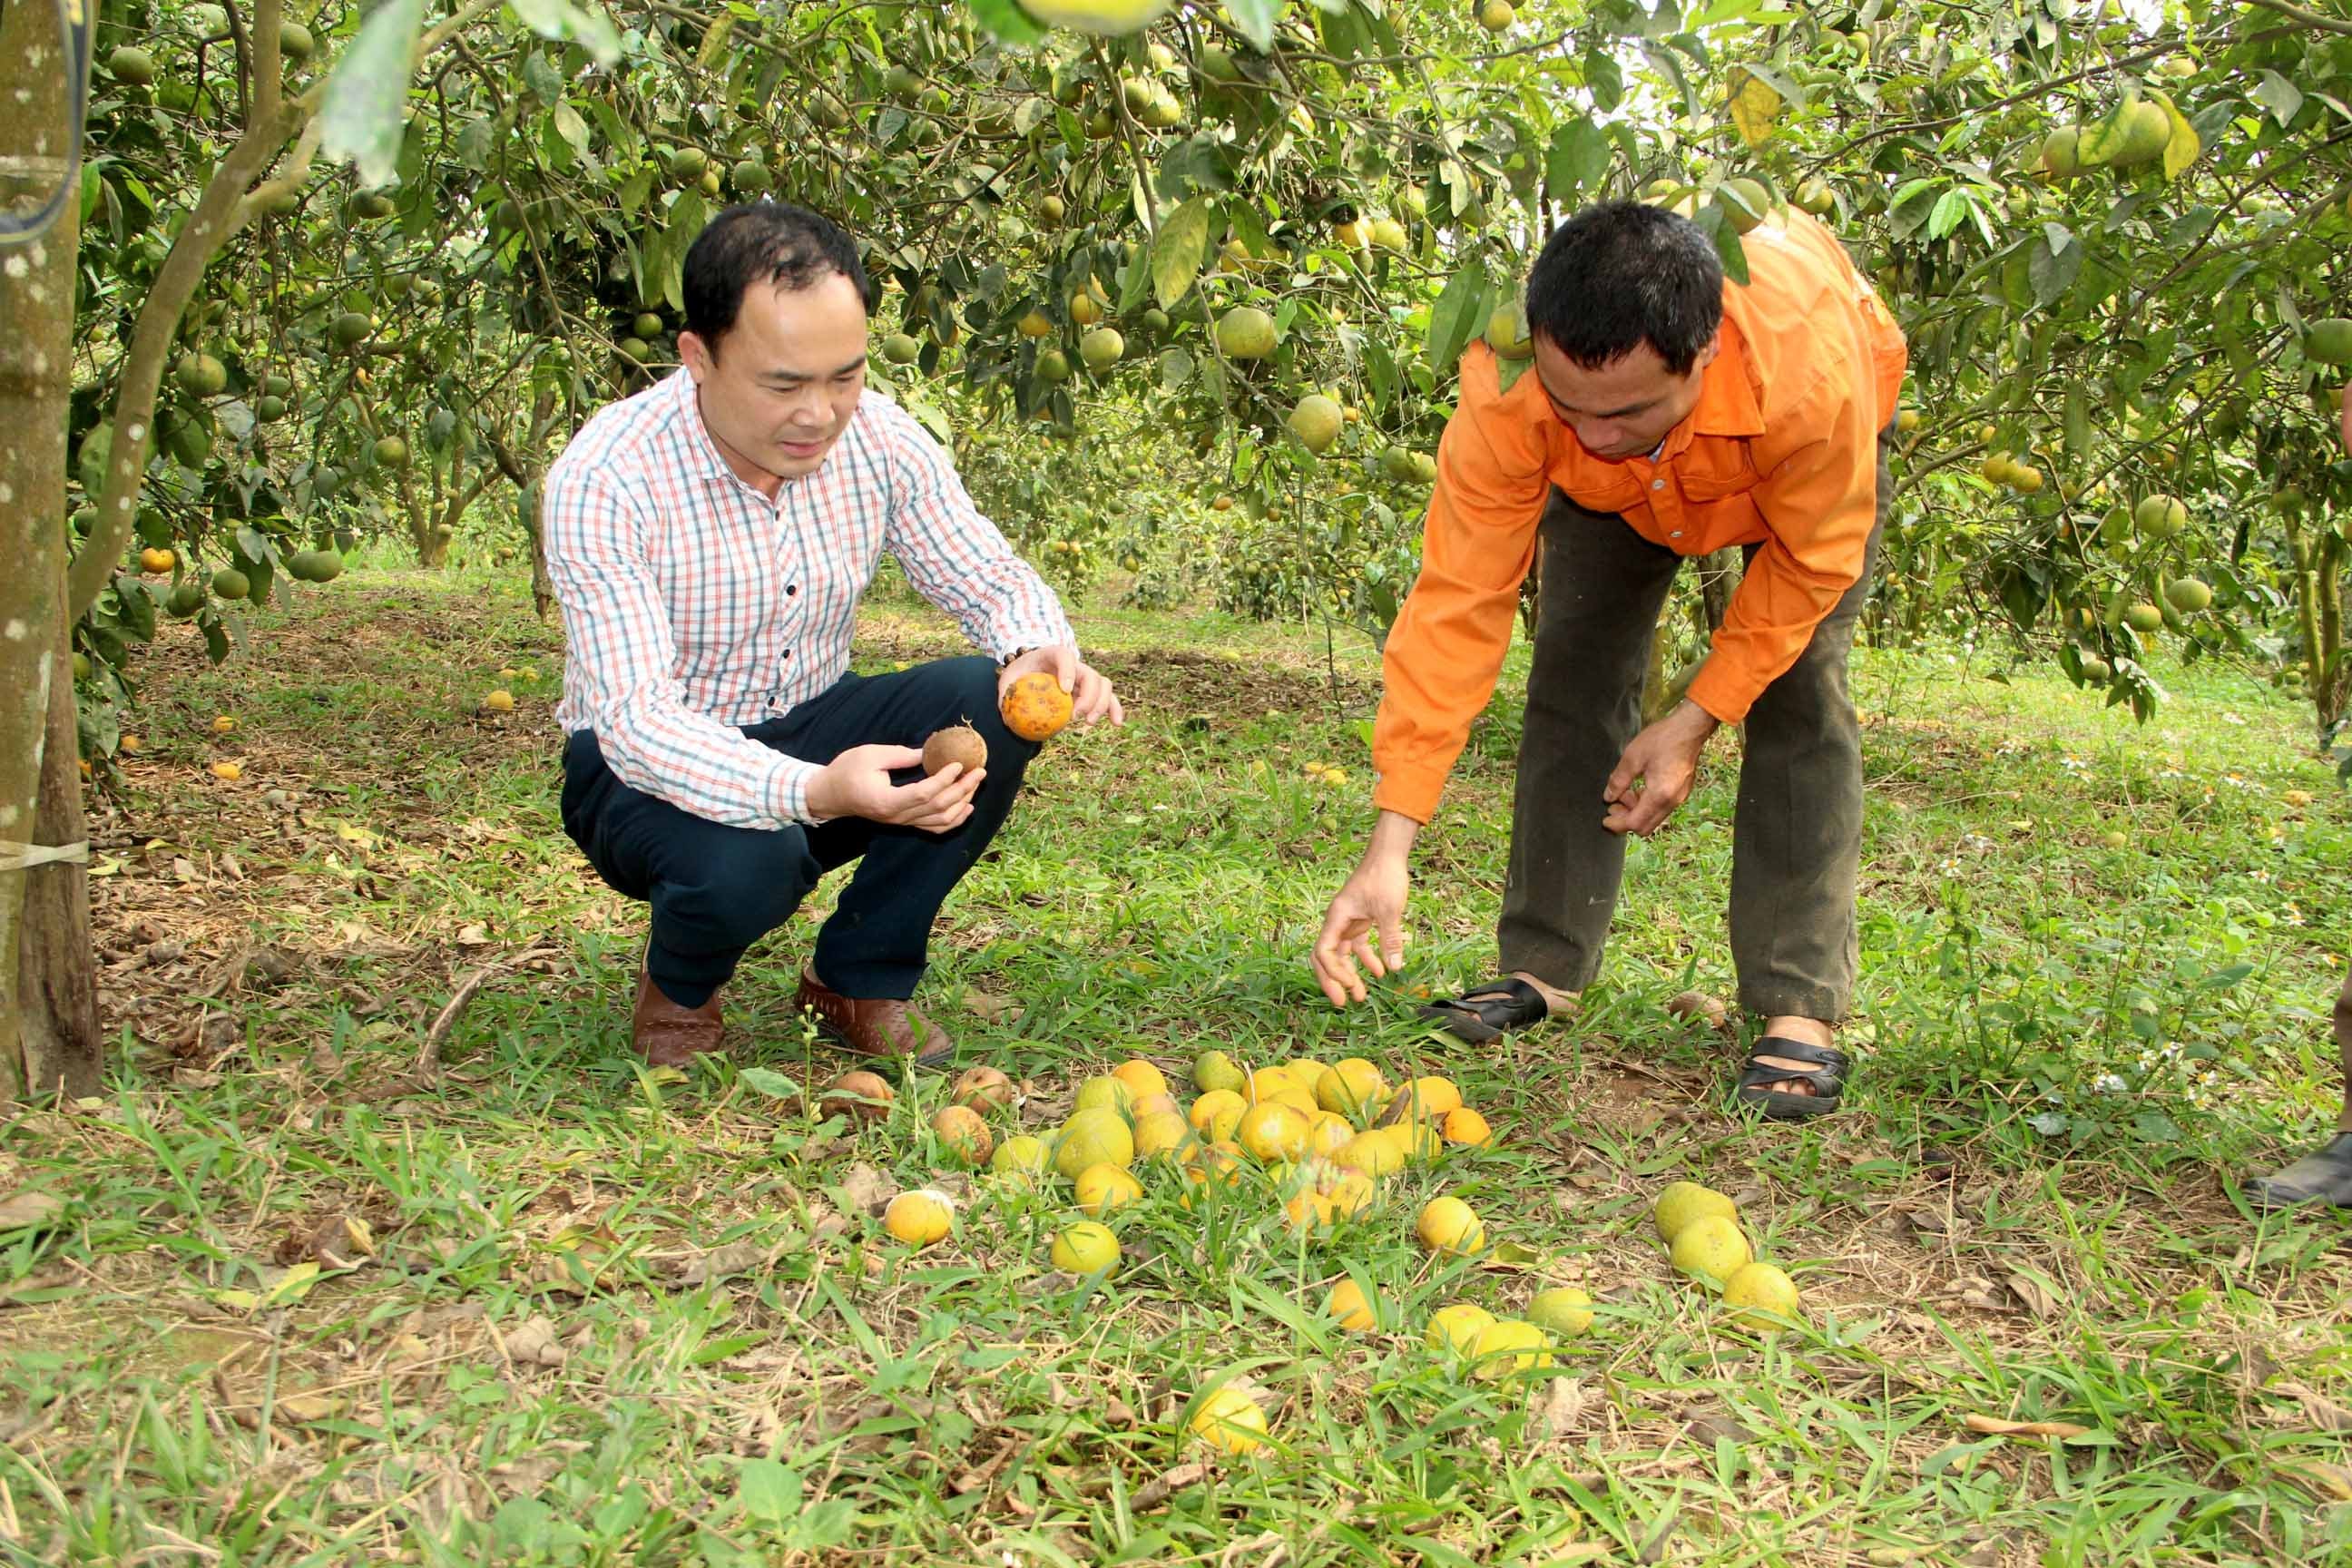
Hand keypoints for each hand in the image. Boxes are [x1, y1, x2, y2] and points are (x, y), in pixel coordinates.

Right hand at [806, 744, 983, 830]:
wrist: (830, 795)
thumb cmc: (846, 771)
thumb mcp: (869, 755)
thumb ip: (900, 755)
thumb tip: (928, 752)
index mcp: (887, 800)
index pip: (924, 793)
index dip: (944, 779)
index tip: (958, 763)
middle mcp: (897, 816)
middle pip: (938, 808)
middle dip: (962, 789)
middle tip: (979, 771)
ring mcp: (902, 822)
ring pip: (940, 821)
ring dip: (962, 802)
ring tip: (975, 784)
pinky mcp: (904, 822)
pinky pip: (934, 828)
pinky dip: (954, 820)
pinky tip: (967, 807)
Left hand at [999, 644, 1125, 727]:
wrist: (1030, 671)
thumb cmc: (1019, 674)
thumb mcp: (1008, 679)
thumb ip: (1006, 693)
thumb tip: (1005, 713)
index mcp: (1053, 654)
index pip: (1064, 656)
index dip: (1067, 671)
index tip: (1064, 690)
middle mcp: (1074, 664)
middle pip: (1090, 674)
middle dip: (1088, 696)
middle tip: (1076, 715)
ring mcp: (1084, 677)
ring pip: (1103, 685)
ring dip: (1100, 704)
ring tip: (1088, 722)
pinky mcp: (1090, 691)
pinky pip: (1108, 698)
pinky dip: (1114, 709)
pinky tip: (1116, 723)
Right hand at [1311, 814, 1417, 1005]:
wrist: (1389, 855)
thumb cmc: (1384, 877)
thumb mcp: (1389, 910)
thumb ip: (1389, 939)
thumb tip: (1394, 967)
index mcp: (1337, 917)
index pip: (1324, 951)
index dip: (1333, 971)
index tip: (1349, 985)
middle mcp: (1338, 921)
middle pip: (1326, 957)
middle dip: (1333, 980)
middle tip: (1342, 1003)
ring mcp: (1348, 921)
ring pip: (1342, 954)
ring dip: (1350, 974)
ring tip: (1362, 995)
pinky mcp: (1361, 920)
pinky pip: (1358, 945)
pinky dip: (1366, 959)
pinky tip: (1381, 971)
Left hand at [1602, 700, 1718, 835]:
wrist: (1690, 728)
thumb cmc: (1664, 738)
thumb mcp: (1633, 757)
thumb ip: (1618, 781)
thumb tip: (1609, 797)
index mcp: (1660, 794)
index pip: (1635, 823)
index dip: (1617, 824)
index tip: (1605, 819)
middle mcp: (1672, 801)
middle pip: (1645, 826)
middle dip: (1626, 820)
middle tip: (1613, 806)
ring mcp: (1679, 797)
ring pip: (1653, 817)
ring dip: (1636, 811)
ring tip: (1623, 793)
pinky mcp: (1681, 791)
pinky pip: (1661, 807)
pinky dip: (1646, 804)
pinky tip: (1637, 789)